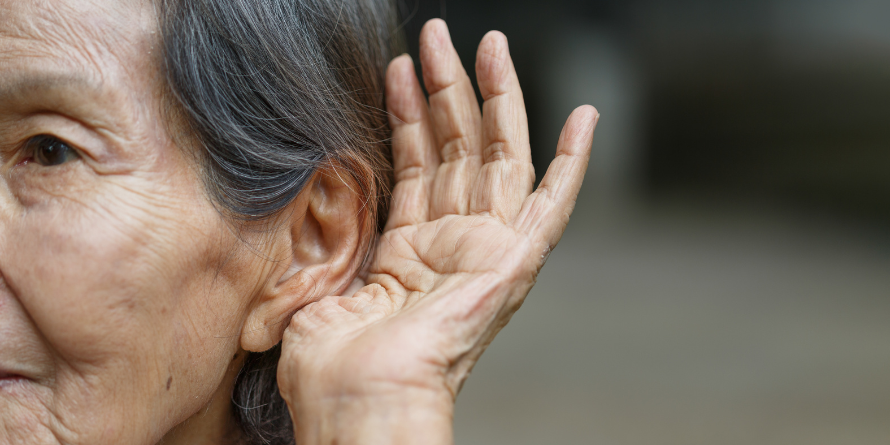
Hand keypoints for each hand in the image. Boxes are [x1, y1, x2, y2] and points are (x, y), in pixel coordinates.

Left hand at [278, 19, 597, 443]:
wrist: (360, 401)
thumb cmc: (330, 365)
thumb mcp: (312, 283)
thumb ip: (323, 237)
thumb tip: (303, 197)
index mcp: (406, 255)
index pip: (416, 168)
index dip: (408, 115)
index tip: (401, 69)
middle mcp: (450, 248)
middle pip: (457, 150)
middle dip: (447, 89)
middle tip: (439, 35)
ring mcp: (485, 253)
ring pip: (495, 158)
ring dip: (491, 99)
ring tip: (481, 43)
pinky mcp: (515, 264)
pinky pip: (552, 206)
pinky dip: (572, 164)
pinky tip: (585, 118)